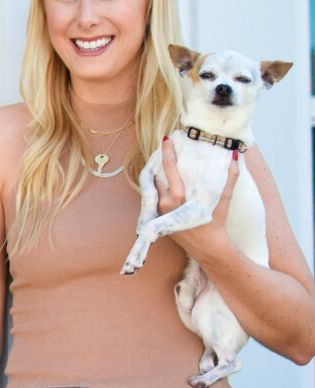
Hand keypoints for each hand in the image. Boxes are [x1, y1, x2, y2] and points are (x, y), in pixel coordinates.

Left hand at [158, 138, 239, 260]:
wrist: (207, 247)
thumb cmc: (217, 223)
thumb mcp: (224, 200)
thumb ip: (231, 177)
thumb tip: (234, 155)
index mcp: (179, 198)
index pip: (169, 169)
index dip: (167, 152)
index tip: (166, 139)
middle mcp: (165, 204)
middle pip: (156, 175)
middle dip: (159, 160)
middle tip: (165, 146)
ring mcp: (158, 211)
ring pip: (152, 186)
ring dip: (156, 172)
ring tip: (161, 158)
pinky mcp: (156, 217)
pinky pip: (152, 196)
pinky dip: (156, 185)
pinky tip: (160, 175)